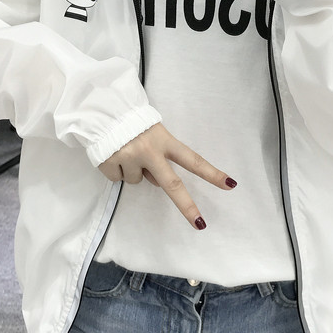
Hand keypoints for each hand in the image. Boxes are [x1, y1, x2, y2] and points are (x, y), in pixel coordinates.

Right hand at [98, 123, 235, 229]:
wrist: (101, 109)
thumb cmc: (132, 121)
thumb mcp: (153, 132)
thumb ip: (159, 155)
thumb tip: (157, 181)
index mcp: (165, 141)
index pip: (193, 160)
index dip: (212, 173)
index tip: (231, 185)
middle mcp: (150, 151)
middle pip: (172, 184)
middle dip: (187, 206)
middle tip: (200, 223)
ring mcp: (130, 158)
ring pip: (138, 181)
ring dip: (133, 170)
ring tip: (125, 150)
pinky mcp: (111, 163)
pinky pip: (117, 179)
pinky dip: (115, 170)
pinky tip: (112, 154)